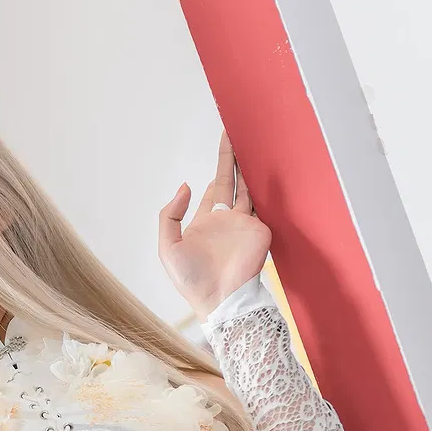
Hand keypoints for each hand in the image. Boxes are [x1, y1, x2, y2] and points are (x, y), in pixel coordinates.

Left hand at [158, 131, 271, 320]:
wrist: (219, 300)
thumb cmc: (191, 281)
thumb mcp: (168, 247)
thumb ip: (170, 215)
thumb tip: (185, 185)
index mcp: (205, 224)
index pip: (213, 190)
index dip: (218, 169)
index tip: (224, 145)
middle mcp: (227, 221)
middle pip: (231, 181)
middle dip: (232, 157)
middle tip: (235, 130)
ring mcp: (245, 224)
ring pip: (247, 187)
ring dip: (248, 165)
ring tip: (249, 139)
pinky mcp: (260, 230)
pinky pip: (262, 203)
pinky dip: (263, 185)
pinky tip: (263, 167)